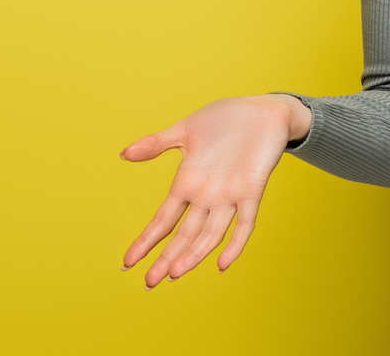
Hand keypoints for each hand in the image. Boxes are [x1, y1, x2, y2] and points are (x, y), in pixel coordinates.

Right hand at [119, 94, 310, 287]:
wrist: (265, 108)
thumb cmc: (227, 118)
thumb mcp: (186, 130)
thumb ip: (156, 144)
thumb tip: (124, 154)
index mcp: (187, 183)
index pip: (163, 220)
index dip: (146, 240)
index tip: (127, 262)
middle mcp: (207, 196)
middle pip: (183, 235)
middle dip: (166, 259)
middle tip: (148, 282)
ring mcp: (230, 196)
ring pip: (209, 234)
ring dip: (193, 255)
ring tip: (174, 274)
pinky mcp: (253, 190)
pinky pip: (245, 223)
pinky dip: (235, 244)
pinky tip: (222, 264)